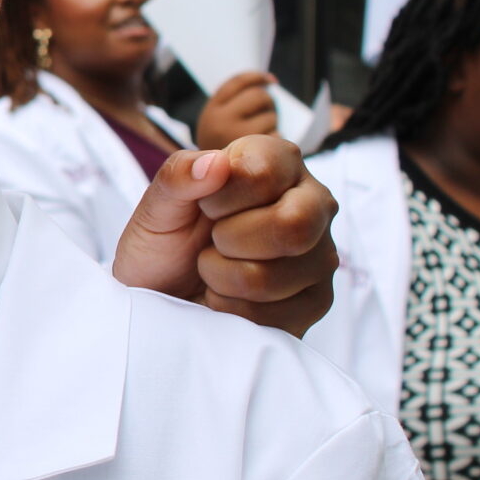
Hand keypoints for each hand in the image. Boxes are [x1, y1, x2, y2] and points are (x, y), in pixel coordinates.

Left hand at [111, 137, 338, 337]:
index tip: (206, 206)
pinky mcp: (317, 301)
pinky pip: (275, 317)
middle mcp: (314, 204)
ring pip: (273, 277)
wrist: (163, 290)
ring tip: (215, 267)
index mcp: (281, 162)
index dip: (221, 198)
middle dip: (229, 240)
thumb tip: (215, 163)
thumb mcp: (158, 203)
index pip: (263, 174)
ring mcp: (321, 255)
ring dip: (222, 278)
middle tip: (213, 240)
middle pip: (292, 226)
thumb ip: (178, 176)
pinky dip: (232, 309)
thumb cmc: (168, 238)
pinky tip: (228, 294)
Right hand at [193, 71, 278, 150]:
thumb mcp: (217, 124)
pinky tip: (266, 151)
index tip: (271, 81)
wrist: (209, 190)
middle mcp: (219, 123)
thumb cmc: (222, 152)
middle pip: (260, 96)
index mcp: (210, 112)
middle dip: (268, 103)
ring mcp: (237, 139)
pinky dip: (276, 141)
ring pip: (271, 117)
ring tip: (261, 137)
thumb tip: (271, 81)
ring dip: (272, 124)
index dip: (257, 77)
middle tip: (265, 115)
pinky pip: (278, 137)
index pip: (238, 83)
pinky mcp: (255, 155)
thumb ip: (235, 103)